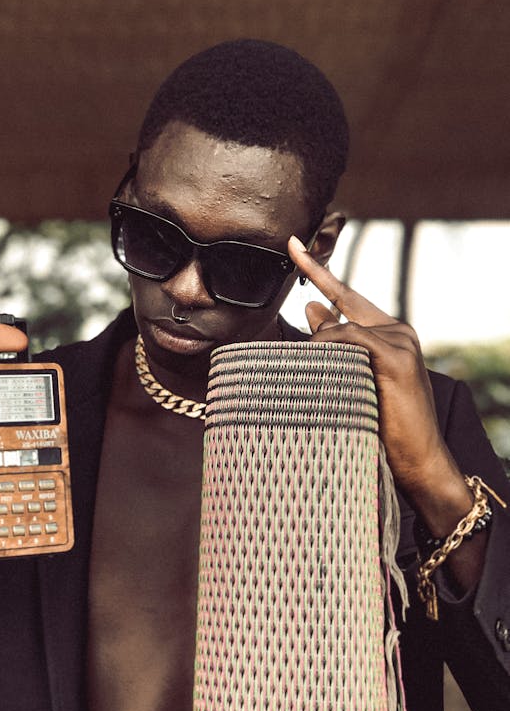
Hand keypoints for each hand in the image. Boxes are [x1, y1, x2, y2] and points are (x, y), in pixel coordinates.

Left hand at [287, 235, 472, 534]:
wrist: (420, 465)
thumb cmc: (382, 428)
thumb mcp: (352, 380)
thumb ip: (336, 345)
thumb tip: (311, 308)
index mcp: (389, 335)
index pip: (347, 297)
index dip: (319, 271)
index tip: (293, 245)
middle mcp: (397, 331)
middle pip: (342, 304)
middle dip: (316, 282)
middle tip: (291, 250)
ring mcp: (399, 341)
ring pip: (339, 328)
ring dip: (318, 353)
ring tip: (320, 384)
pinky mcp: (396, 356)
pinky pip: (347, 340)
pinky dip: (328, 353)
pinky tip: (325, 372)